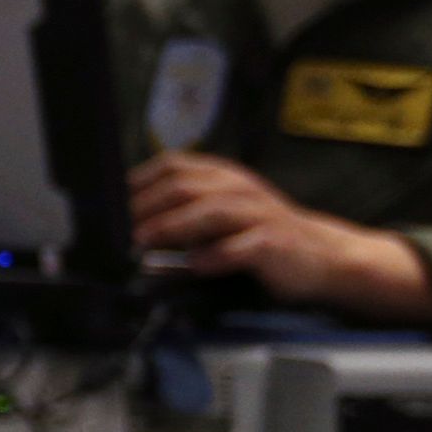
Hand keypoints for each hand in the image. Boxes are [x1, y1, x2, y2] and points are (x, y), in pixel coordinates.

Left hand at [130, 154, 431, 321]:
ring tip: (143, 242)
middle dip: (145, 207)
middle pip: (184, 186)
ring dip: (172, 227)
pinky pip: (243, 246)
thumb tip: (124, 225)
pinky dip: (217, 255)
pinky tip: (196, 264)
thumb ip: (180, 212)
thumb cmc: (261, 236)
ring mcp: (259, 214)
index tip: (107, 206)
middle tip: (117, 230)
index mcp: (222, 177)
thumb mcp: (220, 215)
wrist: (324, 257)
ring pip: (211, 211)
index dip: (136, 183)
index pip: (172, 167)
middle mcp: (240, 189)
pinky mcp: (275, 243)